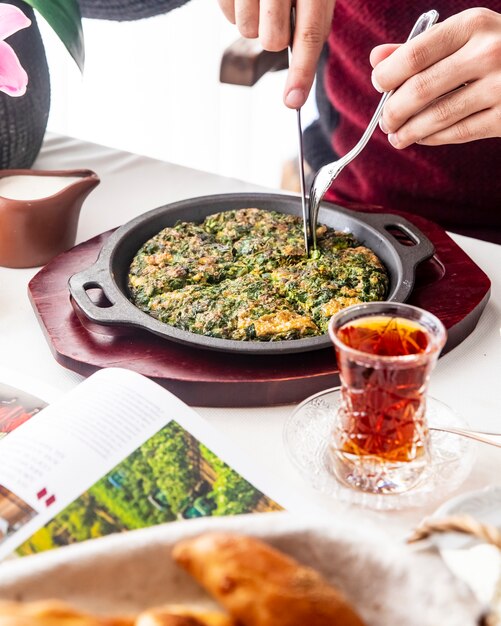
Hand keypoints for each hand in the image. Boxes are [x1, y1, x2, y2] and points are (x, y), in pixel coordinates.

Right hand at [217, 0, 334, 107]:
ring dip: (252, 21)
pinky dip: (234, 8)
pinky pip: (226, 14)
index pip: (310, 34)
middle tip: (276, 11)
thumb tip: (301, 75)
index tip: (293, 102)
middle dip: (273, 36)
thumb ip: (312, 21)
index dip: (302, 72)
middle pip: (272, 39)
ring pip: (246, 30)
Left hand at [371, 8, 500, 148]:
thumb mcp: (466, 36)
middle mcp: (489, 52)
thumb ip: (420, 47)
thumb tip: (376, 58)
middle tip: (385, 120)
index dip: (388, 75)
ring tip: (396, 136)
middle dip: (394, 110)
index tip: (379, 85)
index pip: (415, 54)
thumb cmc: (499, 49)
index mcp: (474, 25)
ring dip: (408, 131)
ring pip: (436, 117)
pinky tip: (421, 137)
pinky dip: (431, 138)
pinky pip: (457, 133)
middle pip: (420, 89)